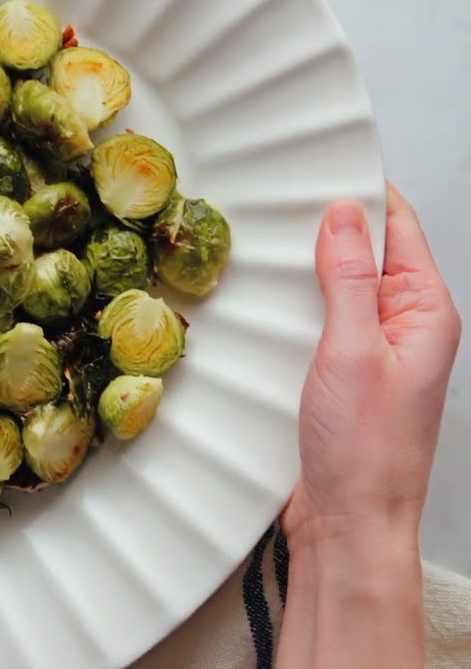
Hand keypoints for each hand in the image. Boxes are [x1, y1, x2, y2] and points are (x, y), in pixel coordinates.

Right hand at [284, 183, 460, 547]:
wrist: (348, 523)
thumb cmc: (365, 452)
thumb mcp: (353, 351)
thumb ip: (348, 279)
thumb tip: (343, 215)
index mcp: (426, 312)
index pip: (399, 227)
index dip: (361, 194)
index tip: (318, 167)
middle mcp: (405, 327)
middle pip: (366, 253)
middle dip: (323, 229)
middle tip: (274, 206)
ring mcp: (373, 351)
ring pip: (336, 288)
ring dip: (303, 273)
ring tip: (263, 252)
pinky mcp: (342, 374)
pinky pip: (320, 323)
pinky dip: (294, 309)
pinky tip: (265, 306)